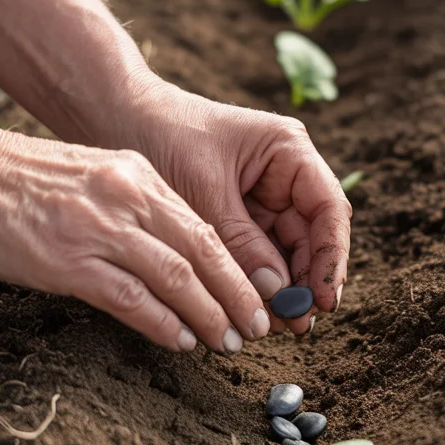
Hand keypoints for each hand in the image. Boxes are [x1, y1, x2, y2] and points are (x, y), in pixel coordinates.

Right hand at [0, 118, 272, 353]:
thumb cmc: (24, 179)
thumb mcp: (95, 175)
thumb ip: (136, 205)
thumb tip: (176, 252)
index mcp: (138, 175)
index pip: (204, 226)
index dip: (235, 267)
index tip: (254, 295)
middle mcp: (128, 198)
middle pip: (203, 252)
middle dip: (237, 295)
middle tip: (257, 327)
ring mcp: (100, 230)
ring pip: (177, 277)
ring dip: (209, 315)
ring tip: (228, 342)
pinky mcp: (70, 263)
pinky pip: (132, 299)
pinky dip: (163, 323)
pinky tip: (182, 341)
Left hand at [120, 82, 351, 334]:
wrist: (113, 118)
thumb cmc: (161, 134)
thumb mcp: (203, 190)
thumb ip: (240, 242)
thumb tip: (275, 293)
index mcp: (288, 151)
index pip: (327, 208)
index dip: (330, 256)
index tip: (322, 298)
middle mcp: (284, 175)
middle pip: (311, 236)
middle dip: (305, 281)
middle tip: (298, 325)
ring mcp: (262, 199)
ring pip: (285, 253)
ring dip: (283, 289)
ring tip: (277, 326)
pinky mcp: (237, 219)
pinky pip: (256, 256)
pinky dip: (255, 283)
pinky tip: (253, 311)